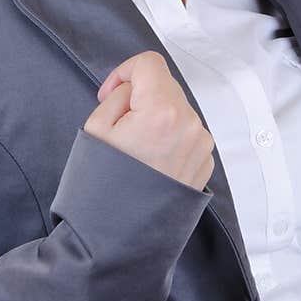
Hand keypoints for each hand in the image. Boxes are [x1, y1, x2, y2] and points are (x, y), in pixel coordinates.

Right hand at [83, 50, 215, 191]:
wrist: (120, 236)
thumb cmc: (103, 188)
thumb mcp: (96, 128)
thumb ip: (119, 96)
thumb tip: (134, 90)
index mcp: (162, 111)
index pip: (149, 64)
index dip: (125, 72)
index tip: (113, 93)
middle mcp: (189, 125)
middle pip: (165, 86)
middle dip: (141, 97)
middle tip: (120, 127)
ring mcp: (200, 145)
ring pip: (177, 110)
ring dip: (157, 117)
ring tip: (136, 149)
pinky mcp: (204, 162)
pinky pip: (186, 133)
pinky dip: (169, 137)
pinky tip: (150, 161)